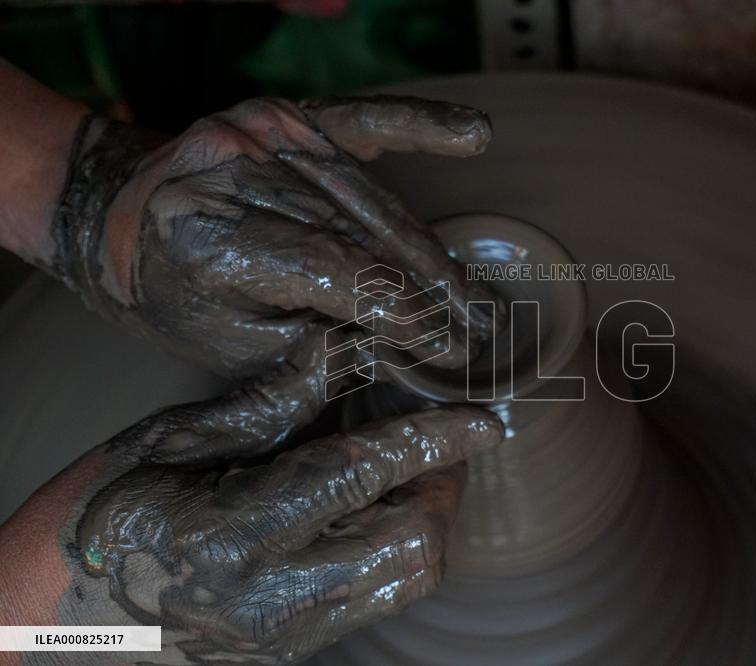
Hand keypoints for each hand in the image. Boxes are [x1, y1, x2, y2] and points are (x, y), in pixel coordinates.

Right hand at [0, 358, 502, 663]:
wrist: (57, 615)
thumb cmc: (101, 514)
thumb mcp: (172, 441)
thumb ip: (269, 402)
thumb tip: (344, 349)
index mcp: (233, 533)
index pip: (364, 475)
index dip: (434, 438)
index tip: (484, 418)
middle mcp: (271, 596)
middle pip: (412, 544)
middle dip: (445, 485)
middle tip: (443, 438)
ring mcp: (287, 632)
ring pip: (407, 579)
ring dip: (431, 518)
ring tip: (415, 469)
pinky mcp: (294, 646)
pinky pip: (379, 597)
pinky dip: (401, 546)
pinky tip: (379, 508)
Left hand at [49, 96, 498, 378]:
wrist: (108, 213)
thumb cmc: (169, 292)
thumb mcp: (231, 346)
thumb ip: (316, 344)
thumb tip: (404, 348)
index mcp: (213, 238)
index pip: (341, 276)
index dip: (407, 315)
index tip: (453, 348)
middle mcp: (238, 171)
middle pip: (364, 233)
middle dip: (430, 287)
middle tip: (479, 327)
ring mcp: (260, 131)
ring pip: (372, 194)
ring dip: (428, 247)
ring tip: (471, 293)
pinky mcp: (280, 113)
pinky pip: (363, 118)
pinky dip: (421, 127)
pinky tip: (472, 136)